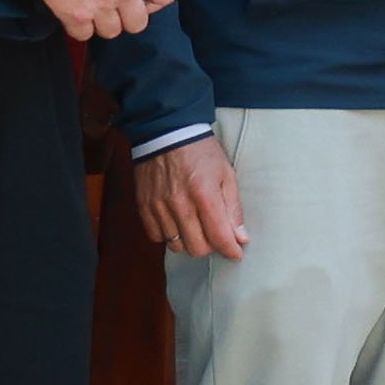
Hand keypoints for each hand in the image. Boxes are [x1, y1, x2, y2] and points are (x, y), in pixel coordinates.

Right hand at [41, 0, 164, 38]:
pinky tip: (78, 13)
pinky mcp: (73, 14)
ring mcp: (98, 6)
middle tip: (120, 2)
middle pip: (138, 21)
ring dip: (107, 21)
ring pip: (112, 30)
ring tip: (99, 8)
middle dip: (131, 14)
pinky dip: (81, 27)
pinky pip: (83, 34)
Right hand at [136, 135, 245, 258]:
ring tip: (195, 227)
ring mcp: (158, 206)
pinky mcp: (144, 206)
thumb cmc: (201, 152)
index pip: (219, 237)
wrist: (166, 132)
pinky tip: (176, 223)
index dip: (231, 250)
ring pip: (176, 246)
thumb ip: (233, 209)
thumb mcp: (226, 174)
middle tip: (214, 234)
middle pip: (197, 248)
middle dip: (210, 246)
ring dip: (189, 242)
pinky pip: (157, 237)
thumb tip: (240, 238)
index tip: (236, 252)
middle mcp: (179, 203)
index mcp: (204, 193)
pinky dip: (168, 236)